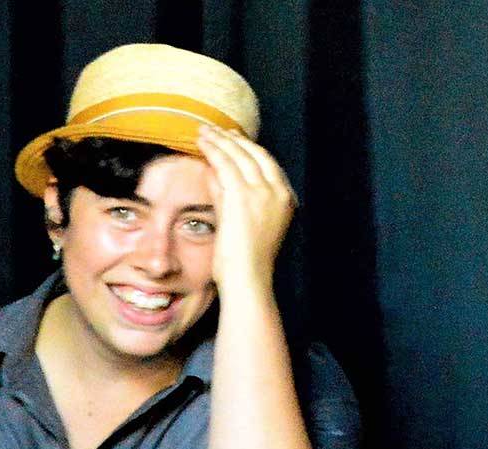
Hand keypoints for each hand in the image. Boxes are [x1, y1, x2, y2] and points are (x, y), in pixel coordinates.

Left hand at [195, 124, 296, 291]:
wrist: (246, 279)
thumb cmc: (242, 262)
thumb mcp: (239, 222)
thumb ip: (228, 195)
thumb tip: (212, 171)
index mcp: (285, 199)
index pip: (266, 164)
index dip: (248, 148)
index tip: (232, 139)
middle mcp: (278, 192)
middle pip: (255, 154)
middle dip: (234, 140)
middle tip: (216, 129)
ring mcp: (263, 192)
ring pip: (240, 155)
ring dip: (220, 140)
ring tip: (204, 131)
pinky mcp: (243, 194)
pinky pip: (226, 163)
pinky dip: (213, 148)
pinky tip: (202, 141)